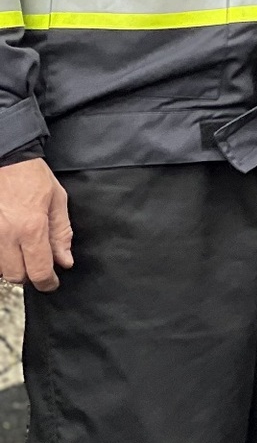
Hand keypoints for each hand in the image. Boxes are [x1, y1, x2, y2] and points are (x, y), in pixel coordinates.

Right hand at [0, 160, 72, 290]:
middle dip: (30, 275)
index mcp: (32, 228)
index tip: (52, 283)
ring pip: (0, 270)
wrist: (5, 160)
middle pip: (16, 276)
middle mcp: (7, 236)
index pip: (39, 270)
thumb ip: (61, 233)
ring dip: (13, 266)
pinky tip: (10, 245)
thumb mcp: (57, 201)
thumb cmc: (32, 177)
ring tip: (23, 250)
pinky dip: (1, 256)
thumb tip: (64, 261)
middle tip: (39, 264)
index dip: (47, 282)